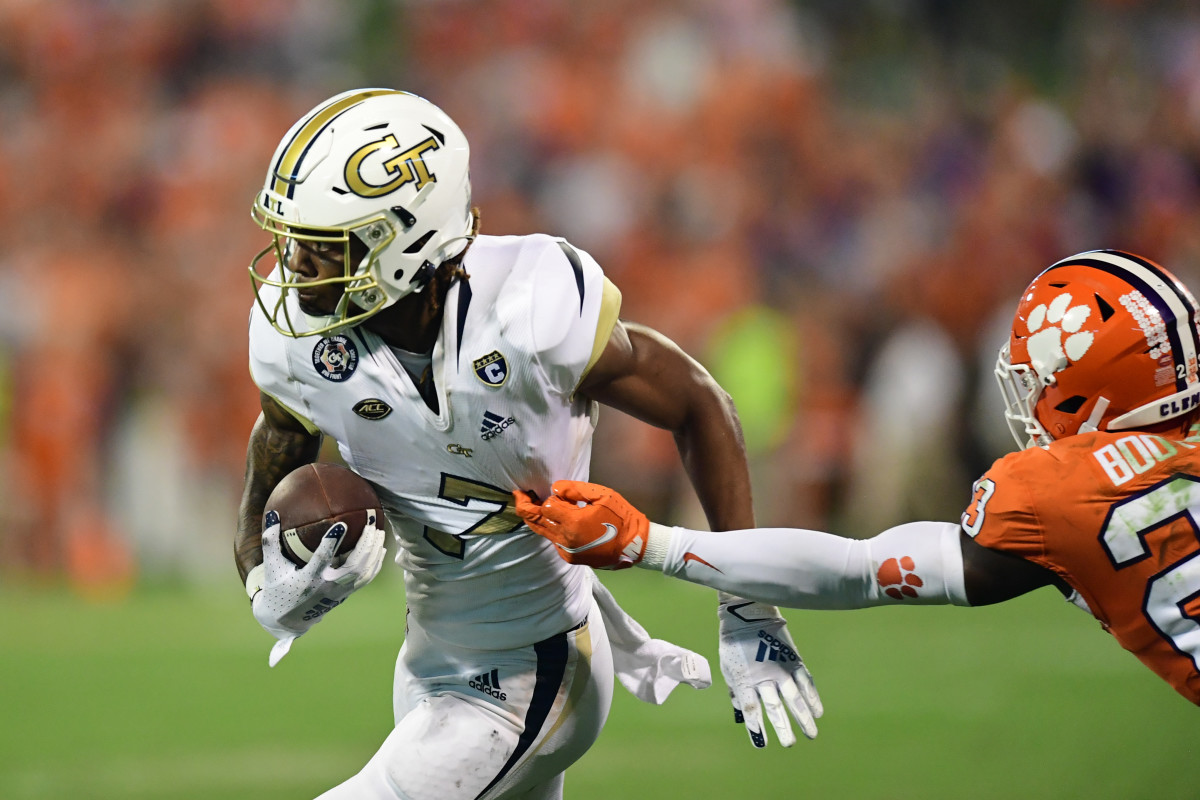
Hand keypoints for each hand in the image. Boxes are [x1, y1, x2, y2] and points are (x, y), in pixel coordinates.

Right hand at [248, 509, 386, 666]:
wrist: (287, 620)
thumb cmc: (278, 588)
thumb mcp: (271, 567)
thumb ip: (270, 541)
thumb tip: (272, 514)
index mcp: (307, 580)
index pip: (321, 561)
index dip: (331, 544)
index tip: (341, 525)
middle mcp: (326, 588)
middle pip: (353, 567)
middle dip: (366, 545)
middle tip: (372, 523)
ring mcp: (339, 593)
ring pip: (364, 573)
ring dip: (374, 552)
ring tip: (380, 531)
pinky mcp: (346, 595)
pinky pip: (366, 579)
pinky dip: (375, 564)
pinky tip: (381, 549)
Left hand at [513, 481, 648, 568]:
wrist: (635, 545)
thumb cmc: (621, 516)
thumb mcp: (602, 495)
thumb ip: (576, 489)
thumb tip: (555, 489)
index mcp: (573, 522)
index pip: (545, 506)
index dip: (546, 497)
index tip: (546, 492)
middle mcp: (566, 538)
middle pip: (536, 522)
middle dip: (524, 508)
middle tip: (518, 495)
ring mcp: (567, 550)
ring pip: (543, 532)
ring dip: (536, 519)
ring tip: (531, 506)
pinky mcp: (570, 557)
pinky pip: (555, 541)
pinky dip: (552, 530)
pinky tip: (559, 522)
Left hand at [717, 599, 821, 747]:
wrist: (747, 614)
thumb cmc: (733, 643)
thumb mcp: (728, 668)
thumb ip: (736, 691)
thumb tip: (741, 712)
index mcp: (744, 680)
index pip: (751, 709)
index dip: (757, 728)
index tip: (762, 744)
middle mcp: (764, 677)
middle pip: (774, 708)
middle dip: (782, 728)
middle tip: (789, 744)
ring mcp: (780, 668)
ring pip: (794, 698)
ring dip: (803, 718)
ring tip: (811, 734)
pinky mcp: (793, 660)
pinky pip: (805, 682)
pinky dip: (813, 697)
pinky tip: (819, 712)